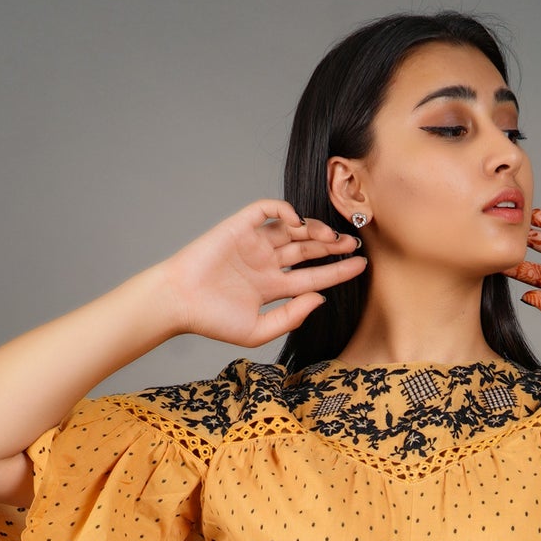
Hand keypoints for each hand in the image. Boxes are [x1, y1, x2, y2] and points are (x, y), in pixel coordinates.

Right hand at [158, 199, 365, 347]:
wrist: (179, 303)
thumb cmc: (212, 321)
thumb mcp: (258, 330)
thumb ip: (291, 317)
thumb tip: (320, 298)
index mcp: (272, 288)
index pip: (313, 277)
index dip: (337, 272)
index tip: (361, 267)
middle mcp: (266, 263)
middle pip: (307, 250)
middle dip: (332, 246)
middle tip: (354, 244)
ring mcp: (254, 243)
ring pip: (292, 229)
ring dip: (314, 229)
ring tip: (332, 235)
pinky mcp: (240, 227)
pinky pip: (266, 210)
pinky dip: (283, 209)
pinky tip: (297, 220)